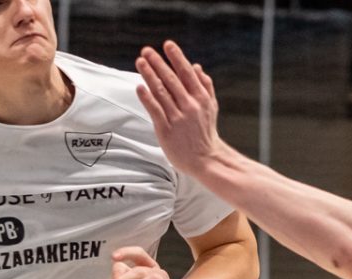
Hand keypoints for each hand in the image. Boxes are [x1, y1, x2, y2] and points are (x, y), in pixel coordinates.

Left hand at [135, 42, 228, 176]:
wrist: (206, 159)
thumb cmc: (206, 132)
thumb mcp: (211, 106)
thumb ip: (205, 85)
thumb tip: (196, 66)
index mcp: (201, 98)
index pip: (186, 73)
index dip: (176, 57)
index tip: (168, 45)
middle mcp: (189, 105)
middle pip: (171, 79)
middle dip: (158, 63)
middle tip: (146, 50)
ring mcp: (177, 117)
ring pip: (161, 92)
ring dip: (149, 75)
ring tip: (140, 62)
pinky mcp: (166, 130)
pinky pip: (155, 110)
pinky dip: (147, 98)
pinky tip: (139, 87)